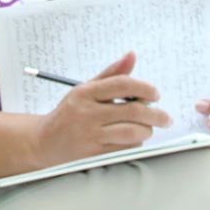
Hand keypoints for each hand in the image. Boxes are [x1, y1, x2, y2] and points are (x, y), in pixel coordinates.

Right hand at [31, 52, 171, 169]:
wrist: (44, 141)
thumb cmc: (69, 113)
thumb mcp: (85, 89)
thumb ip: (111, 74)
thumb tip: (131, 55)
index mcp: (85, 92)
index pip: (122, 84)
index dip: (144, 88)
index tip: (155, 94)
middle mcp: (87, 112)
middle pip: (132, 111)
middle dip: (156, 114)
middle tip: (165, 117)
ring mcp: (90, 134)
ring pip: (132, 132)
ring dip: (147, 130)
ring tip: (149, 127)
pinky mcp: (95, 153)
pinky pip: (125, 148)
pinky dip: (136, 143)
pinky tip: (134, 138)